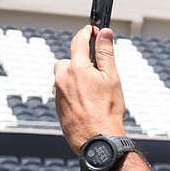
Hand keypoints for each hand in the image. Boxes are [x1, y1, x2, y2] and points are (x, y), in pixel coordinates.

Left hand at [54, 25, 126, 153]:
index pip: (79, 41)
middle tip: (98, 71)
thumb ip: (106, 53)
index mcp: (76, 68)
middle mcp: (62, 78)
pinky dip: (73, 92)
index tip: (93, 30)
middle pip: (69, 60)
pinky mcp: (57, 107)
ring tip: (94, 92)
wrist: (97, 140)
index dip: (87, 32)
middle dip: (81, 61)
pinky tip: (88, 103)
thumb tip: (104, 33)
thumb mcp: (112, 78)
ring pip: (65, 77)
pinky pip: (64, 92)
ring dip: (76, 78)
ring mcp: (57, 93)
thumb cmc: (107, 110)